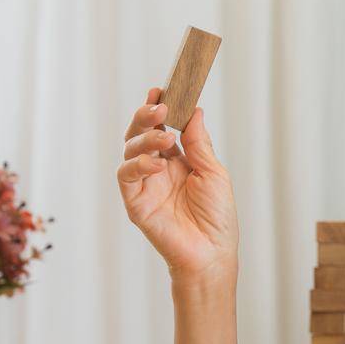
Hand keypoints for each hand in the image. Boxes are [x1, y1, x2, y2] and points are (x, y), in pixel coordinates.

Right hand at [116, 88, 239, 285]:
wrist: (212, 252)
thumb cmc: (217, 216)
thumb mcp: (213, 172)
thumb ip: (199, 143)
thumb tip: (195, 111)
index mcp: (177, 160)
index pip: (161, 128)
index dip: (158, 109)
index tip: (161, 90)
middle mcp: (157, 169)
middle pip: (141, 134)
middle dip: (146, 117)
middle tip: (158, 105)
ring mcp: (144, 184)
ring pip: (130, 150)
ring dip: (145, 138)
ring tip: (164, 135)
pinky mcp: (135, 201)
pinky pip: (127, 176)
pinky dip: (139, 165)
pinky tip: (157, 163)